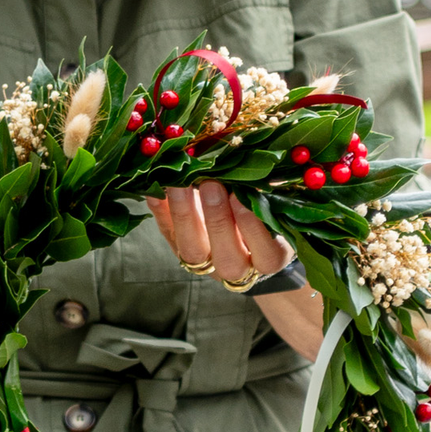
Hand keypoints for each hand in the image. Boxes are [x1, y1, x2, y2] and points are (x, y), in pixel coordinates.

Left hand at [148, 181, 289, 286]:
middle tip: (211, 184)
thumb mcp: (276, 204)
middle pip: (227, 259)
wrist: (243, 229)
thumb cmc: (268, 211)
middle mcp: (237, 268)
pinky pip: (168, 233)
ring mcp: (205, 263)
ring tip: (180, 183)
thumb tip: (258, 163)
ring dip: (184, 216)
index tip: (243, 198)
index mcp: (269, 258)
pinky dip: (160, 211)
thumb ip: (270, 191)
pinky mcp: (180, 248)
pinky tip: (154, 189)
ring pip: (192, 251)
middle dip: (218, 221)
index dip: (254, 229)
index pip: (266, 254)